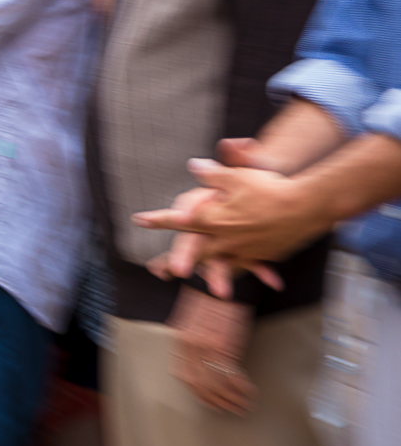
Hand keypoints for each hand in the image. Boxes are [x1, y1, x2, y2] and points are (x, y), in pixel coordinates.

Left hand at [134, 155, 317, 282]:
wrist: (305, 206)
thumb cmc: (268, 187)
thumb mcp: (235, 175)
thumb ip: (211, 173)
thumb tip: (192, 166)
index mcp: (212, 218)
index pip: (179, 218)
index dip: (159, 219)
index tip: (140, 219)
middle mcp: (224, 238)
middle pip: (193, 249)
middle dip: (174, 258)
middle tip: (156, 268)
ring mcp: (243, 250)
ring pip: (217, 262)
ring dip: (202, 270)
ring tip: (193, 280)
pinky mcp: (262, 255)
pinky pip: (246, 265)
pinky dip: (240, 271)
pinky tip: (234, 274)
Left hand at [167, 287, 255, 414]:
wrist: (221, 279)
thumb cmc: (212, 301)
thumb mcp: (195, 323)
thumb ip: (195, 344)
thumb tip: (204, 367)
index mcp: (179, 339)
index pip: (184, 376)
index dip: (198, 393)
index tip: (209, 402)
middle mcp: (188, 344)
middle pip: (199, 384)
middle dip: (216, 401)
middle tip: (230, 409)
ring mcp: (204, 346)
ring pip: (215, 383)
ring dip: (231, 398)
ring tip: (242, 404)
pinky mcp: (223, 344)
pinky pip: (230, 375)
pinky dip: (241, 387)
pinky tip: (249, 391)